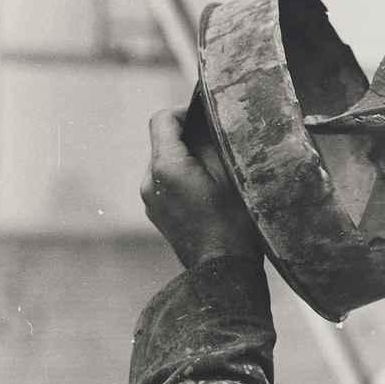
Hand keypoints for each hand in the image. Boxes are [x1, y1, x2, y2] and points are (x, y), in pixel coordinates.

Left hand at [141, 107, 262, 267]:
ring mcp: (149, 200)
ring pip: (165, 164)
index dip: (184, 112)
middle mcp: (150, 181)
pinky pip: (166, 185)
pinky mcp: (156, 214)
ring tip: (216, 176)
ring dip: (186, 162)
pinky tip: (207, 197)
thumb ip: (213, 143)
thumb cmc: (234, 223)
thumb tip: (207, 124)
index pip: (162, 119)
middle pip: (163, 142)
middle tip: (220, 149)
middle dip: (189, 140)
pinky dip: (182, 181)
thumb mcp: (232, 174)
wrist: (223, 271)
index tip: (207, 120)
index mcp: (166, 167)